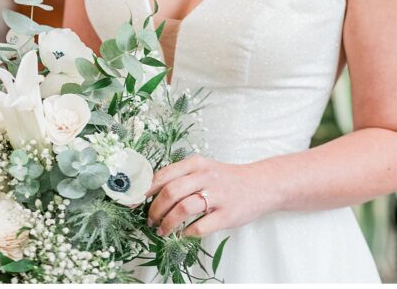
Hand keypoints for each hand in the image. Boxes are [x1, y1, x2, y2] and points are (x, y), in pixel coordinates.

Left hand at [145, 155, 274, 237]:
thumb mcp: (202, 168)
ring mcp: (217, 196)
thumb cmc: (225, 178)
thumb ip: (180, 176)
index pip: (162, 175)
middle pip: (170, 193)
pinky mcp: (228, 215)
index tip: (134, 202)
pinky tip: (183, 234)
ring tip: (162, 230)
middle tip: (150, 220)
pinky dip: (188, 232)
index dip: (145, 190)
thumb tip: (149, 192)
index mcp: (195, 163)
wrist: (261, 184)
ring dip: (167, 223)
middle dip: (154, 210)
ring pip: (183, 209)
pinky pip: (201, 226)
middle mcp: (205, 176)